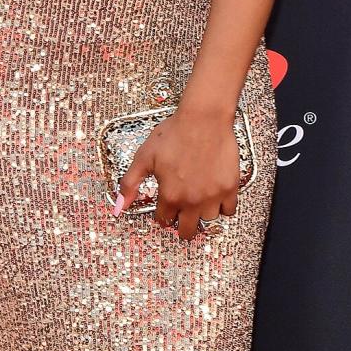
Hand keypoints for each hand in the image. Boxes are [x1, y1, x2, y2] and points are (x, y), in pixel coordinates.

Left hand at [116, 109, 239, 239]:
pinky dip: (222, 207)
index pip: (164, 220)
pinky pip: (229, 211)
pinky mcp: (230, 189)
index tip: (164, 207)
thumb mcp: (144, 157)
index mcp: (170, 195)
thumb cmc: (174, 133)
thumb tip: (120, 206)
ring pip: (208, 220)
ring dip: (201, 213)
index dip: (162, 214)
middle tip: (181, 211)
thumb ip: (130, 183)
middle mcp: (192, 201)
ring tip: (197, 198)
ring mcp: (213, 196)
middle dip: (181, 223)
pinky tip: (214, 194)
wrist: (203, 119)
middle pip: (187, 231)